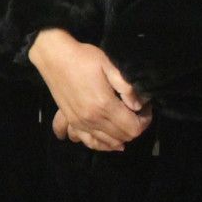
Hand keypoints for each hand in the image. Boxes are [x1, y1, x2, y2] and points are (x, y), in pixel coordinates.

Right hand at [28, 29, 150, 151]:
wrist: (54, 58)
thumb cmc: (83, 58)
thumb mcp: (109, 65)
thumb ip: (126, 87)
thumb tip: (138, 106)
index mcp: (104, 105)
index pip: (133, 127)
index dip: (145, 120)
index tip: (146, 108)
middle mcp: (93, 119)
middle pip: (123, 137)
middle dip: (136, 127)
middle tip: (137, 112)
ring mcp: (81, 123)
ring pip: (109, 143)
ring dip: (122, 136)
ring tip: (125, 121)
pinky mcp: (72, 121)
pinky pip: (90, 143)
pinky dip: (103, 144)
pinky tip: (110, 140)